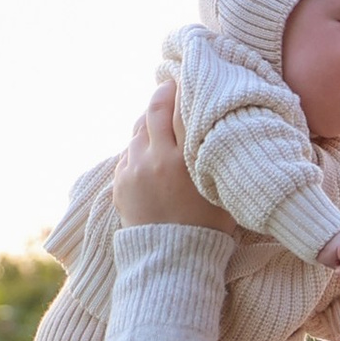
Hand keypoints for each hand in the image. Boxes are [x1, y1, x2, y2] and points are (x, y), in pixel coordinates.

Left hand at [112, 83, 241, 234]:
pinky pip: (128, 153)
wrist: (171, 260)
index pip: (178, 109)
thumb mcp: (220, 189)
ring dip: (148, 122)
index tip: (186, 79)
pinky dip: (139, 146)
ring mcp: (132, 170)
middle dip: (161, 94)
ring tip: (161, 120)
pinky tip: (150, 149)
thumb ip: (215, 158)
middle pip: (152, 111)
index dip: (181, 90)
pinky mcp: (120, 183)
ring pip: (137, 131)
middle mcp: (153, 159)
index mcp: (181, 160)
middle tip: (170, 86)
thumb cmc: (207, 227)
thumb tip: (220, 130)